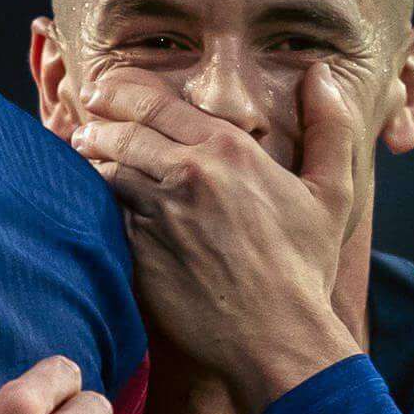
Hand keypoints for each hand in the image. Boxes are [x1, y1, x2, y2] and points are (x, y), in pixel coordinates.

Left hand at [71, 72, 362, 408]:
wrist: (277, 338)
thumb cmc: (304, 269)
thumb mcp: (332, 193)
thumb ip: (330, 127)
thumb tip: (321, 74)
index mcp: (229, 150)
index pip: (157, 103)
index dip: (123, 91)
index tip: (106, 90)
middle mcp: (187, 173)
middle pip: (121, 131)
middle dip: (98, 120)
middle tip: (87, 118)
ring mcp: (157, 214)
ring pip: (104, 170)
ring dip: (88, 158)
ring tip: (80, 153)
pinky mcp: (137, 252)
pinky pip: (102, 214)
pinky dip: (91, 201)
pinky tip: (86, 199)